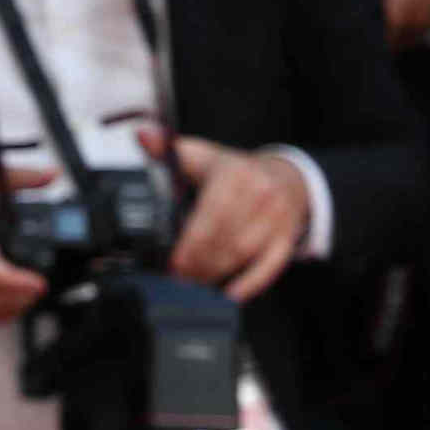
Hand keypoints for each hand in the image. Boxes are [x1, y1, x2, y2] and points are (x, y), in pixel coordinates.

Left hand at [153, 132, 311, 302]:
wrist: (285, 175)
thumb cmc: (234, 170)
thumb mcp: (201, 155)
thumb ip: (167, 148)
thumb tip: (141, 135)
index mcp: (234, 174)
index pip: (209, 215)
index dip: (189, 243)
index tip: (171, 262)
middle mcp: (260, 195)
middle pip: (224, 239)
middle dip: (197, 263)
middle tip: (176, 278)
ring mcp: (277, 218)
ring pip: (242, 255)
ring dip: (215, 274)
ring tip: (192, 285)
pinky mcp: (287, 238)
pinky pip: (269, 267)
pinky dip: (249, 284)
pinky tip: (229, 295)